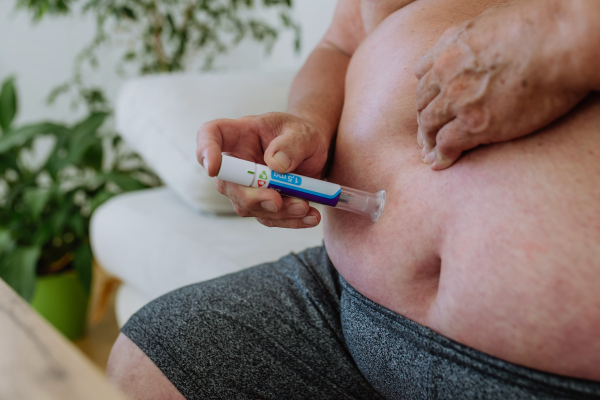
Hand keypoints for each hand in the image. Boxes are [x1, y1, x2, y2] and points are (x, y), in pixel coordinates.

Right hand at [196, 112, 329, 227]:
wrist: (315, 153)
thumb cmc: (303, 136)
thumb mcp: (305, 134)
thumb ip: (293, 145)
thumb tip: (276, 164)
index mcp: (240, 133)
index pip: (211, 135)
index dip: (205, 150)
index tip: (213, 168)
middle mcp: (237, 161)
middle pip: (227, 183)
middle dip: (250, 197)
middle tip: (276, 202)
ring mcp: (246, 186)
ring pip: (248, 206)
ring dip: (277, 212)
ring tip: (305, 207)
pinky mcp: (261, 204)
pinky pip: (269, 217)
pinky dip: (290, 221)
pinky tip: (309, 217)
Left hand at [414, 0, 590, 169]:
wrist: (563, 40)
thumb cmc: (544, 25)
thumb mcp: (493, 20)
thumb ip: (476, 39)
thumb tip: (480, 46)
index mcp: (450, 45)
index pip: (424, 73)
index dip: (428, 92)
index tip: (431, 104)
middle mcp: (447, 72)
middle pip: (423, 101)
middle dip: (424, 119)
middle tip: (426, 135)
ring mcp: (458, 98)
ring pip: (429, 124)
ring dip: (429, 141)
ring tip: (432, 153)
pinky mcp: (475, 123)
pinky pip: (447, 143)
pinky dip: (443, 155)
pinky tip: (443, 162)